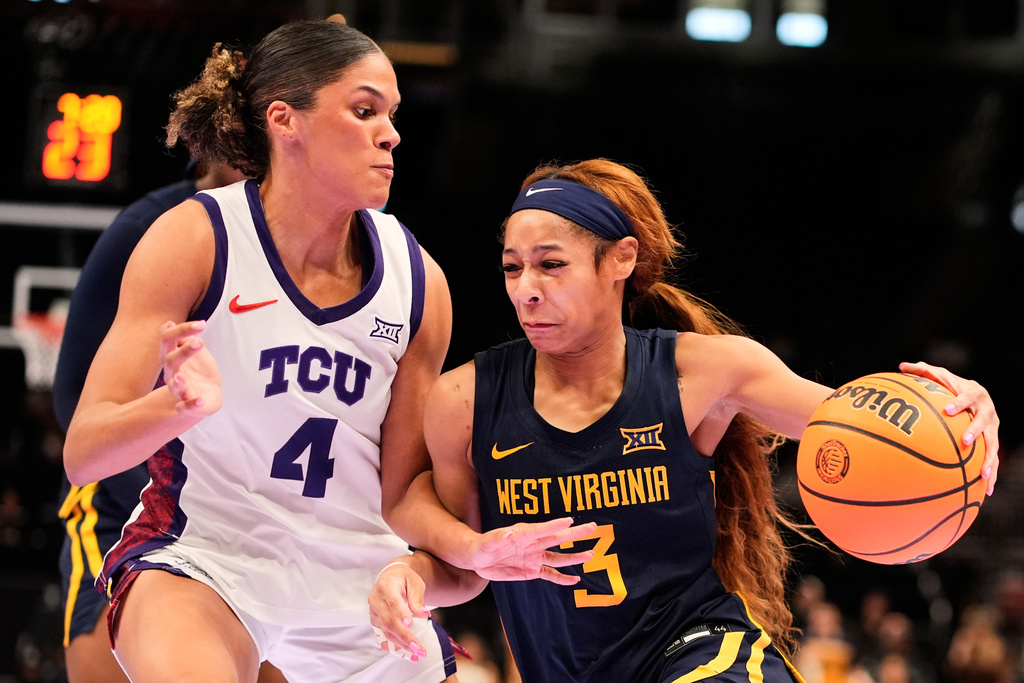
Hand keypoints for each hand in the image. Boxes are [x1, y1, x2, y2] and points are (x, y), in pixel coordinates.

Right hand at [161, 320, 221, 415]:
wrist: (207, 393)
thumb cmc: (198, 370)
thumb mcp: (192, 350)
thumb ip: (184, 337)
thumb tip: (169, 323)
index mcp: (172, 357)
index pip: (169, 340)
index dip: (182, 330)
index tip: (202, 324)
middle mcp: (173, 373)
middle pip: (170, 361)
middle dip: (183, 351)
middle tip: (200, 342)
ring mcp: (180, 390)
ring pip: (174, 386)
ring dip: (177, 382)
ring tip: (182, 377)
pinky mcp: (188, 405)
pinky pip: (186, 407)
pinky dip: (192, 405)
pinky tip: (201, 401)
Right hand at [368, 561, 430, 662]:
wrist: (391, 577)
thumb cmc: (404, 579)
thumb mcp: (415, 582)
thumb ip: (417, 598)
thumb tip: (424, 614)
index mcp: (385, 587)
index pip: (393, 603)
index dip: (401, 614)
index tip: (411, 625)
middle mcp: (376, 600)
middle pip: (389, 622)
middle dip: (404, 637)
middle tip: (419, 648)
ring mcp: (373, 613)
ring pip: (386, 633)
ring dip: (402, 646)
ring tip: (418, 654)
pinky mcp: (375, 623)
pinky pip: (383, 638)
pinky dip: (395, 648)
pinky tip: (407, 655)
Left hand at [467, 517, 596, 584]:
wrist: (479, 558)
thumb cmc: (483, 546)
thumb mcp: (488, 542)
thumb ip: (499, 538)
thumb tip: (510, 533)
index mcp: (523, 534)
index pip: (542, 529)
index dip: (555, 525)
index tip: (569, 520)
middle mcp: (533, 544)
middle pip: (557, 538)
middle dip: (575, 533)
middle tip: (592, 527)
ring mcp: (534, 557)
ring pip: (558, 557)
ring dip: (574, 556)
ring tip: (590, 554)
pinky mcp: (532, 570)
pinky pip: (550, 574)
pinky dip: (562, 578)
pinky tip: (575, 580)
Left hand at [900, 361, 1000, 494]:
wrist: (978, 395)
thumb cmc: (952, 387)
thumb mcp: (940, 377)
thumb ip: (923, 371)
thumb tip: (902, 365)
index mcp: (974, 394)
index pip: (967, 396)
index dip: (959, 402)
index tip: (948, 409)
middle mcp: (987, 411)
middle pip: (984, 421)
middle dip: (976, 430)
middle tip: (965, 440)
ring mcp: (992, 428)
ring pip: (994, 444)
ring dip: (989, 460)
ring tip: (983, 475)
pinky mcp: (992, 442)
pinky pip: (993, 459)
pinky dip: (991, 474)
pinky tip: (987, 491)